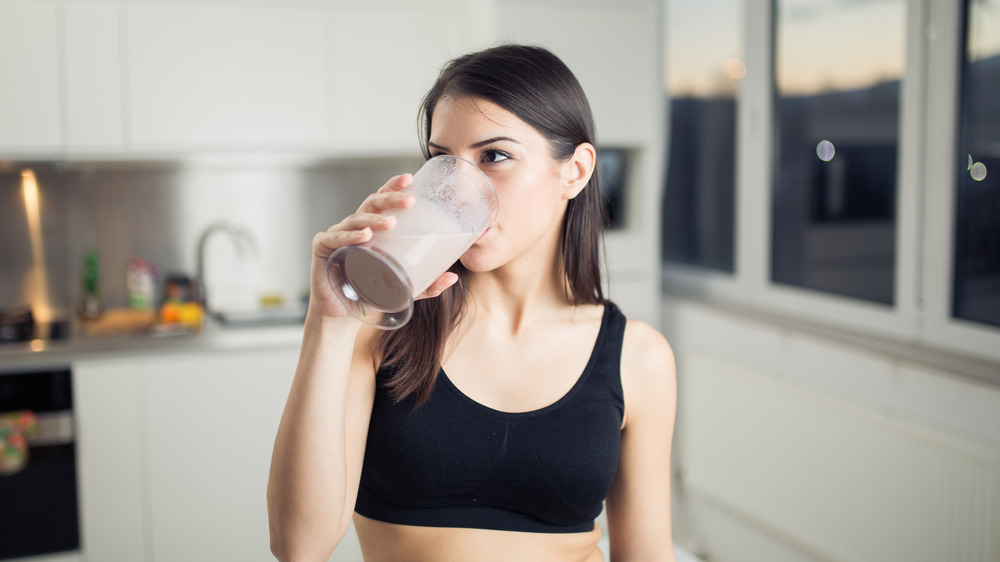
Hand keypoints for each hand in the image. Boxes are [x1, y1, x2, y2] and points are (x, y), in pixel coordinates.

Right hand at [308, 174, 459, 321]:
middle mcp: (353, 227)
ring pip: (356, 219)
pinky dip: (350, 236)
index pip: (382, 201)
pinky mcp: (322, 248)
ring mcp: (336, 235)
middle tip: (409, 201)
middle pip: (371, 204)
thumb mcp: (402, 289)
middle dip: (390, 199)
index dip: (393, 187)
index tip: (410, 178)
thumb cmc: (369, 295)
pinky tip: (365, 237)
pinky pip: (336, 238)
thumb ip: (426, 284)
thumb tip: (452, 277)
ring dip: (374, 220)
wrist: (341, 317)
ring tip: (391, 223)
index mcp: (371, 229)